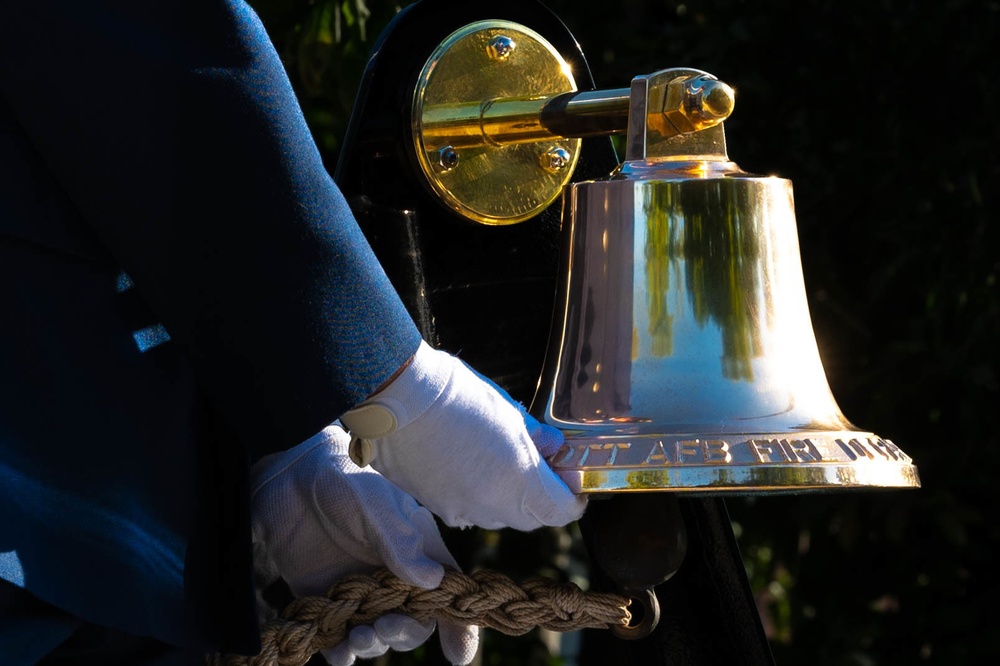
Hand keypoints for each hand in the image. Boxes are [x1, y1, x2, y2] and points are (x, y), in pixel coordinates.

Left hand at [250, 426, 477, 664]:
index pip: (448, 591)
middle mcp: (392, 575)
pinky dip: (339, 651)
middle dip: (404, 633)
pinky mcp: (324, 599)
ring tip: (359, 636)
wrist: (288, 477)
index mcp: (417, 550)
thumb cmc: (344, 480)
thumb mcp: (376, 507)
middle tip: (385, 627)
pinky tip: (337, 648)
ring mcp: (358, 590)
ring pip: (377, 634)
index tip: (459, 654)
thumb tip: (432, 582)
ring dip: (373, 644)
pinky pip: (337, 638)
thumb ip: (400, 543)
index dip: (459, 624)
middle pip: (413, 622)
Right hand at [340, 340, 585, 529]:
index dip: (572, 497)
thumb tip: (552, 448)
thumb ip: (536, 439)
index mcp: (518, 483)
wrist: (396, 397)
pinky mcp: (434, 506)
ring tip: (500, 460)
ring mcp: (460, 510)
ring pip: (497, 516)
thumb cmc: (457, 395)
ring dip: (507, 497)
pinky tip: (468, 464)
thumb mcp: (509, 411)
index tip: (571, 479)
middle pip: (530, 518)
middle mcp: (491, 507)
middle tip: (541, 465)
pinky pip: (467, 510)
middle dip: (541, 497)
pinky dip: (476, 495)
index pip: (561, 511)